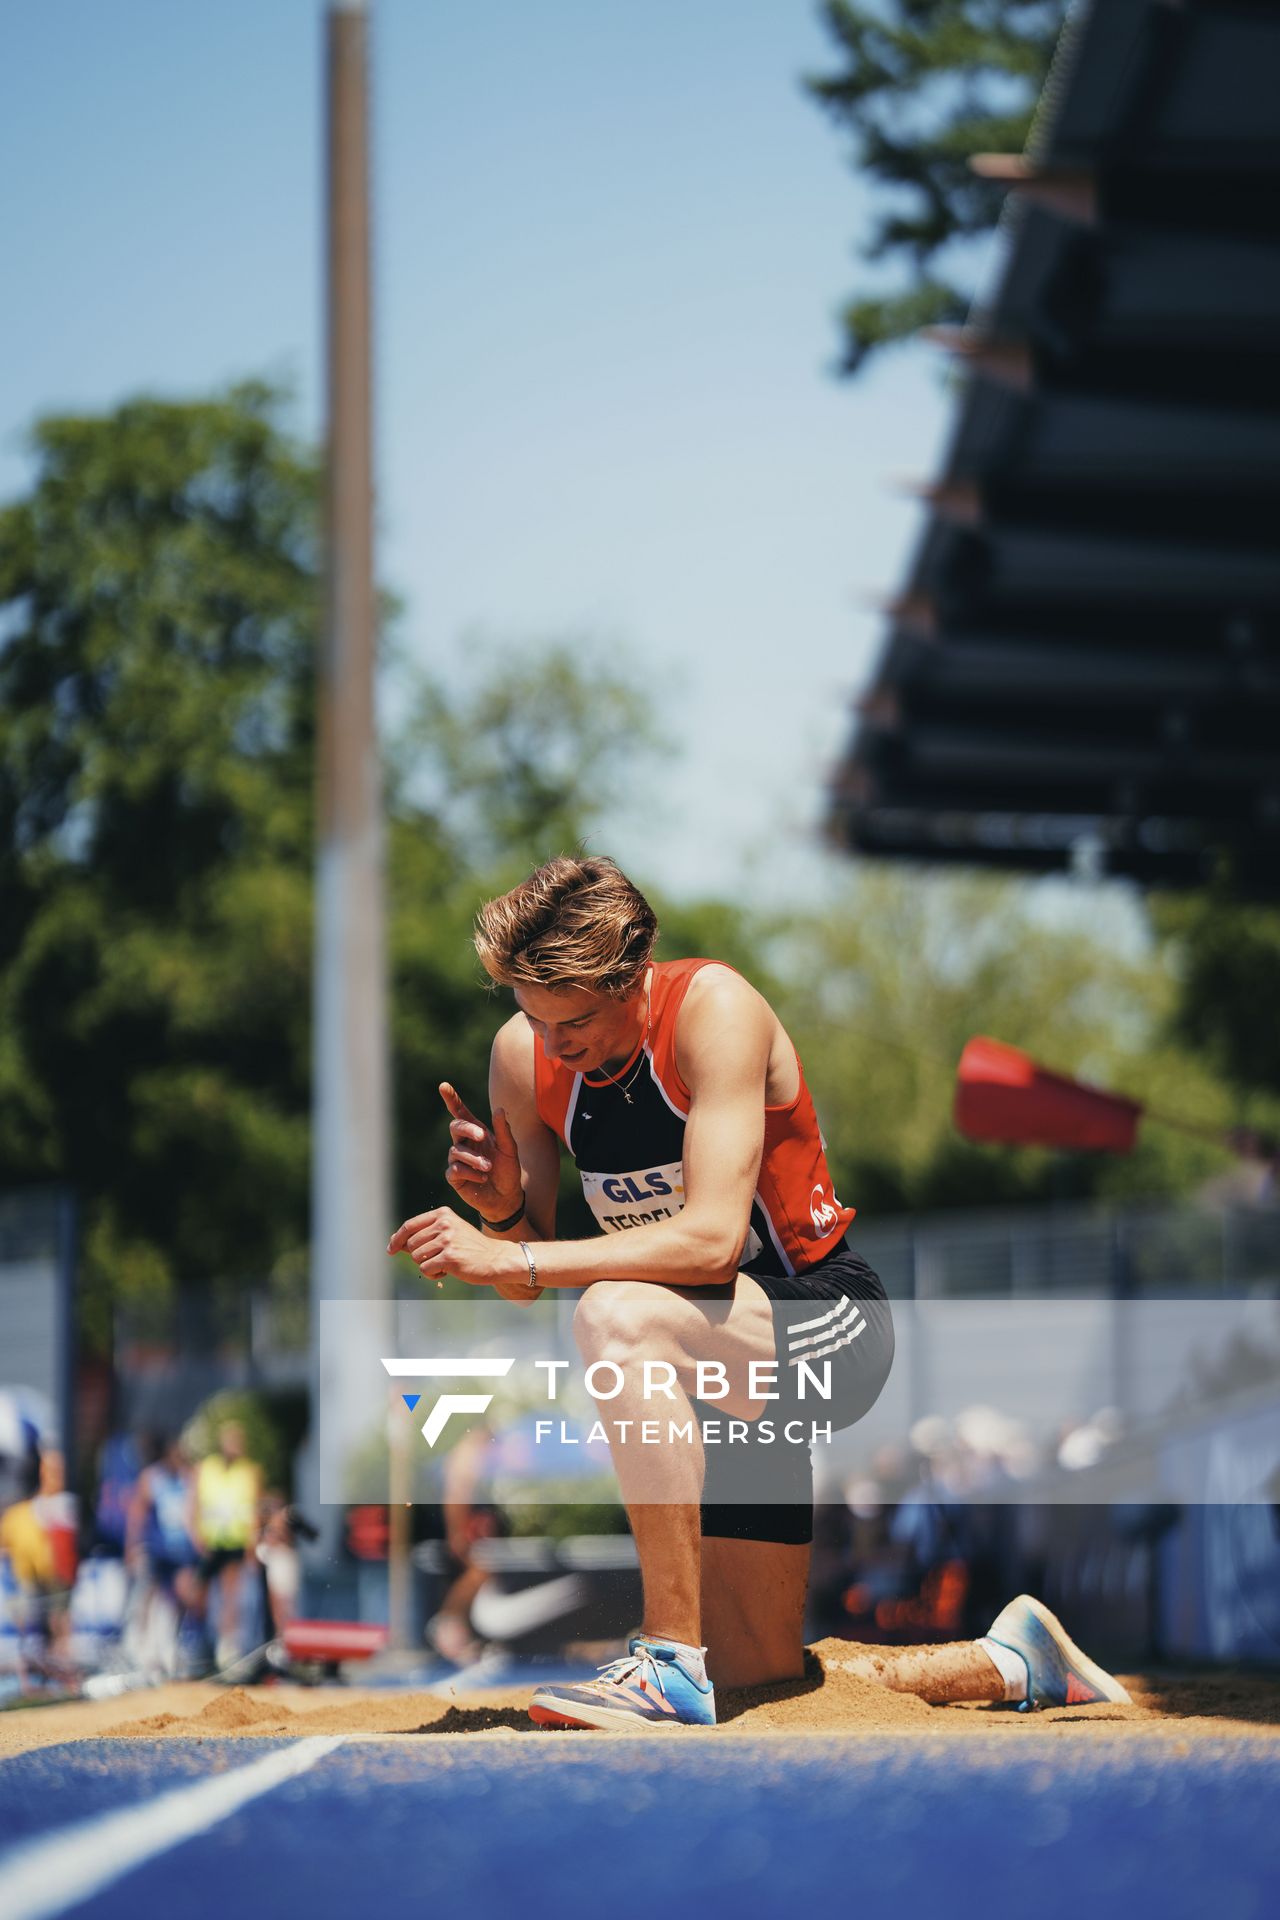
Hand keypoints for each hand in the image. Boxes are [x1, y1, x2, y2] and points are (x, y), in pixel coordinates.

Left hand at [387, 1205, 527, 1288]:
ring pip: (417, 1258)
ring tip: (444, 1264)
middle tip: (435, 1259)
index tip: (391, 1249)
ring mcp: (447, 1240)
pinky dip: (433, 1274)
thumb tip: (395, 1243)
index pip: (409, 1226)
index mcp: (443, 1214)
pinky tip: (448, 1271)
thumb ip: (425, 1234)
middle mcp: (444, 1224)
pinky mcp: (449, 1257)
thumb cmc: (469, 1247)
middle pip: (411, 1244)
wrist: (495, 1258)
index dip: (396, 1239)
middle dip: (418, 1256)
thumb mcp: (450, 1232)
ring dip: (427, 1266)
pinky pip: (425, 1269)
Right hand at [439, 1082, 524, 1222]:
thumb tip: (499, 1109)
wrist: (507, 1198)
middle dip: (467, 1129)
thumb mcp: (510, 1150)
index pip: (460, 1113)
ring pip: (456, 1151)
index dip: (451, 1099)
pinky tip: (482, 1178)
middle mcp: (464, 1144)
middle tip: (483, 1135)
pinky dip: (470, 1173)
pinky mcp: (454, 1177)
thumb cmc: (508, 1171)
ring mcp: (457, 1160)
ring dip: (474, 1158)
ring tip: (489, 1168)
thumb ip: (504, 1130)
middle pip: (455, 1127)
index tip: (443, 1086)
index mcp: (477, 1132)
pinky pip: (455, 1169)